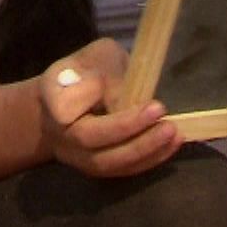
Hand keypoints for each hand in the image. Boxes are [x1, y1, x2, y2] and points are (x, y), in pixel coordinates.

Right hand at [38, 38, 182, 177]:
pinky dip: (148, 159)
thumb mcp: (97, 57)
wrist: (65, 99)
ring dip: (143, 150)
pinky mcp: (98, 167)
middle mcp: (61, 135)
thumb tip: (131, 95)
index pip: (64, 110)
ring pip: (108, 163)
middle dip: (127, 130)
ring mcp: (78, 157)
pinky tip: (172, 143)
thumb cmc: (85, 71)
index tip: (122, 97)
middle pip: (91, 142)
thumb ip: (109, 71)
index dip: (86, 104)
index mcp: (54, 100)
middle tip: (160, 111)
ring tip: (172, 131)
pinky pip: (122, 170)